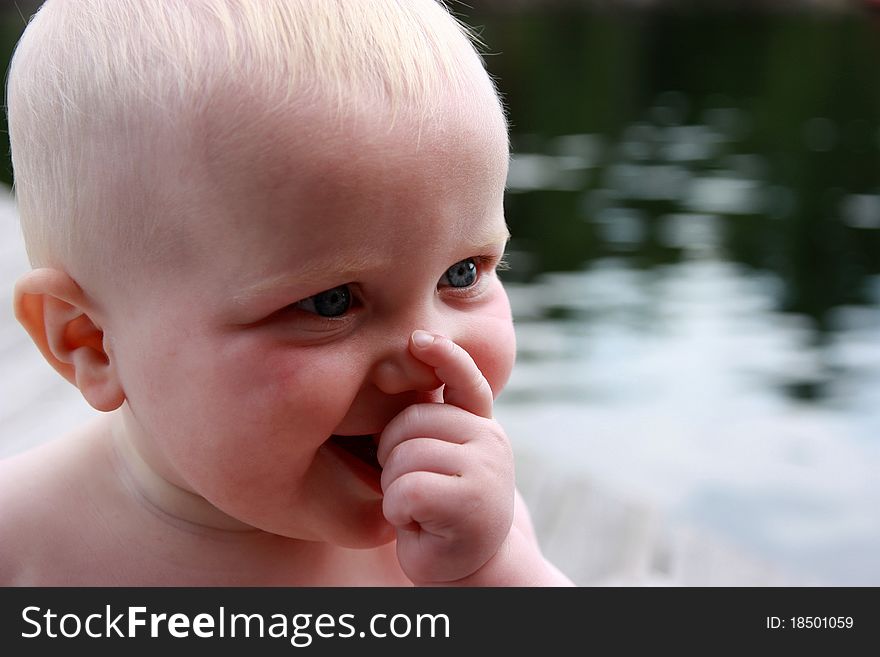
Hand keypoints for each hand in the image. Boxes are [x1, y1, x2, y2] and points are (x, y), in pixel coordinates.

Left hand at [377, 330, 514, 584]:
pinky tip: (419, 525)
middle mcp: (490, 441)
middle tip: (412, 488)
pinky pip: (404, 491)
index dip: (443, 357)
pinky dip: (398, 513)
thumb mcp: (445, 459)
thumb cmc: (444, 513)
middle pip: (411, 422)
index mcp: (480, 426)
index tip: (418, 338)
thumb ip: (438, 422)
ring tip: (419, 508)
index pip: (464, 382)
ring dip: (396, 489)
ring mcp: (484, 470)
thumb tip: (414, 363)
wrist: (473, 572)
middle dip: (393, 456)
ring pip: (404, 457)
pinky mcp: (469, 502)